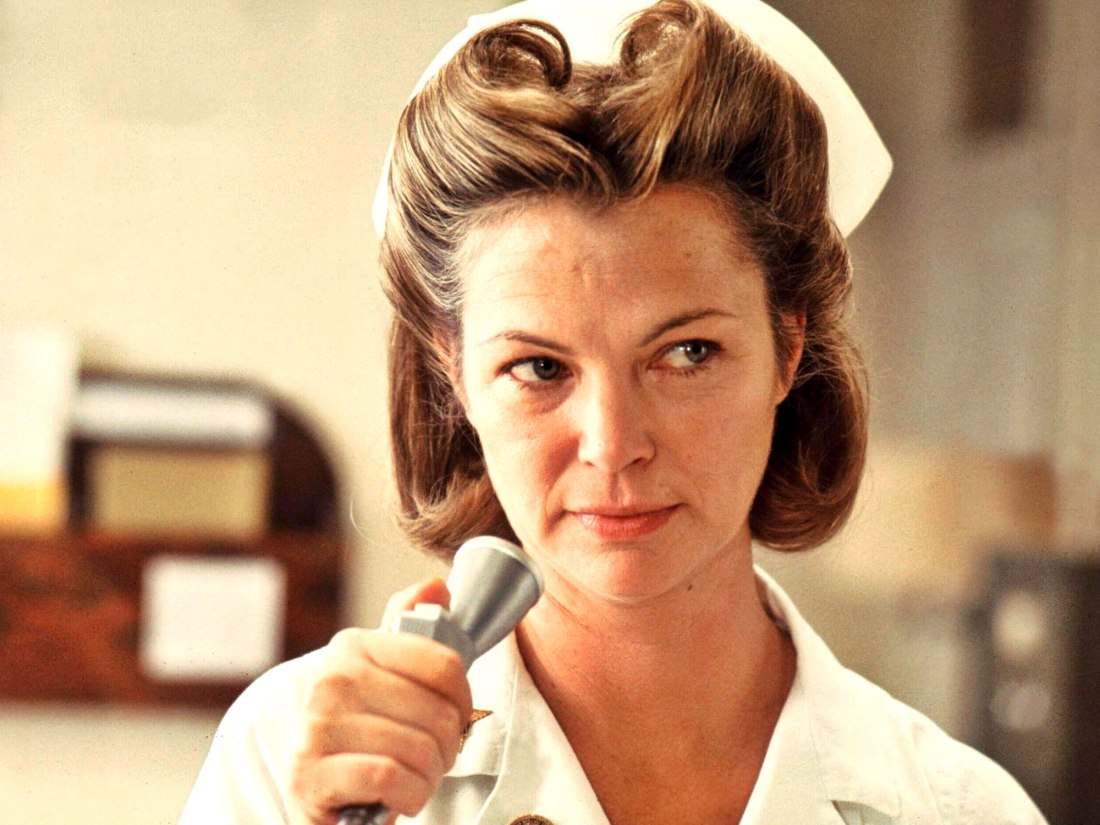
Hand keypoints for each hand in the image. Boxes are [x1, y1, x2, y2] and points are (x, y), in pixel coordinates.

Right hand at [289, 579, 472, 824]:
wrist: (321, 796)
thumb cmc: (368, 734)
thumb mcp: (389, 678)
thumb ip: (413, 629)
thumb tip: (436, 586)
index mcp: (353, 647)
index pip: (444, 665)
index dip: (463, 699)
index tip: (455, 716)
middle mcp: (330, 679)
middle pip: (437, 712)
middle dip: (446, 745)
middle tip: (431, 756)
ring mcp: (316, 726)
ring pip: (419, 749)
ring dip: (429, 776)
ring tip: (414, 775)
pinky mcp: (312, 774)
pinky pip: (390, 778)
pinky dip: (409, 796)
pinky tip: (399, 796)